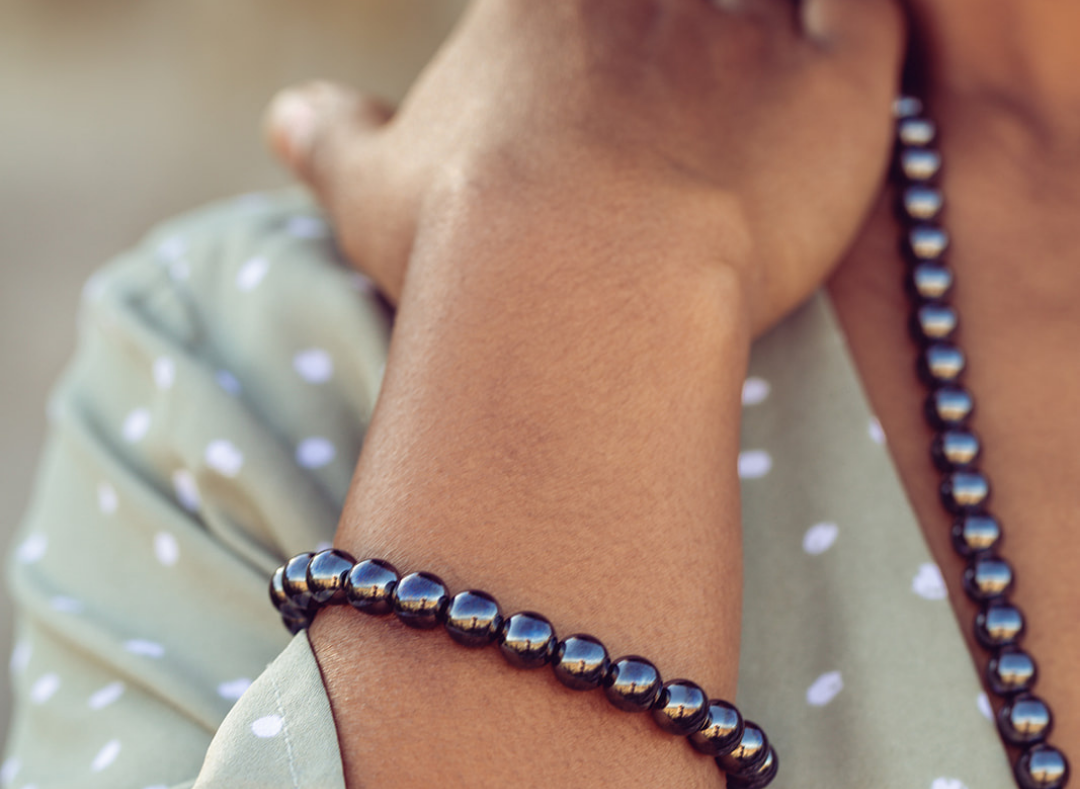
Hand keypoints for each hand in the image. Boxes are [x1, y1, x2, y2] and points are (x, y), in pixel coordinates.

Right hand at [266, 0, 903, 334]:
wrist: (574, 289)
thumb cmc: (463, 247)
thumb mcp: (369, 189)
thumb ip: (332, 137)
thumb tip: (283, 117)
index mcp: (541, 6)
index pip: (561, 3)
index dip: (574, 32)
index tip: (578, 89)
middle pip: (666, 5)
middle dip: (667, 36)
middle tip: (673, 102)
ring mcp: (746, 25)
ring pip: (771, 3)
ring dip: (758, 35)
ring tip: (744, 106)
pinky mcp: (837, 83)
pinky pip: (870, 18)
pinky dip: (862, 28)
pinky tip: (842, 76)